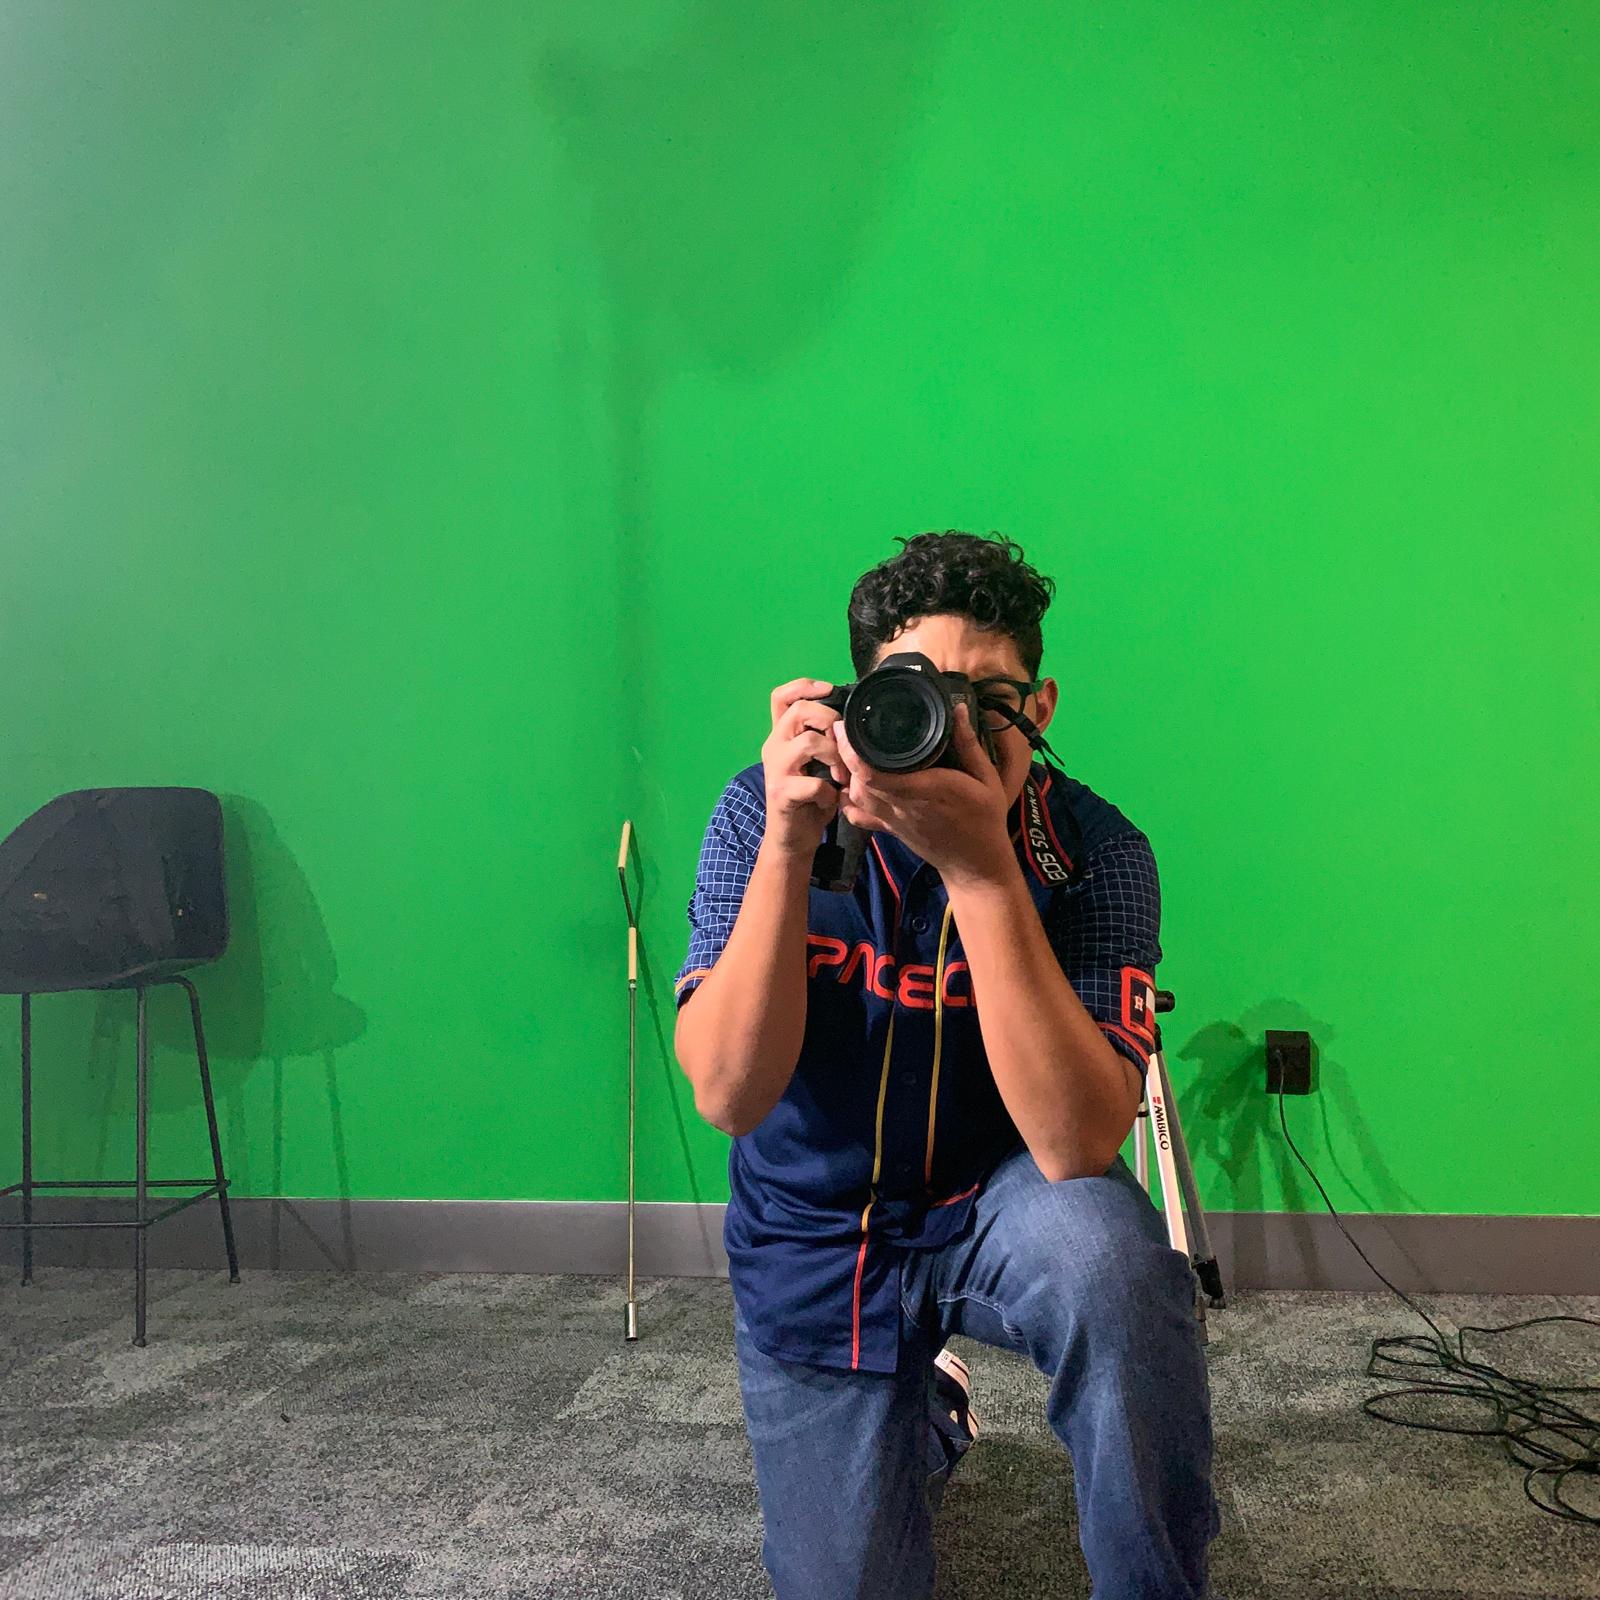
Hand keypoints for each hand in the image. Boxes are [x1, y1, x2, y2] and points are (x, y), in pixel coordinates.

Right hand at [761, 677, 846, 856]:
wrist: (791, 838)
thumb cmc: (809, 798)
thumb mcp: (815, 763)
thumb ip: (823, 740)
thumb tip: (849, 722)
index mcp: (781, 736)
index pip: (781, 696)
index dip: (804, 686)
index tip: (829, 691)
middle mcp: (773, 747)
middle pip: (799, 710)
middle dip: (829, 720)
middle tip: (842, 744)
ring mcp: (776, 769)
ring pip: (807, 741)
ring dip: (834, 756)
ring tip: (841, 775)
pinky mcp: (782, 793)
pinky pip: (813, 783)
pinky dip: (829, 792)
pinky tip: (830, 800)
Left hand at [832, 701, 1014, 884]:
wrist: (977, 866)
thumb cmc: (985, 819)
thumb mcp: (986, 778)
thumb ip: (969, 744)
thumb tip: (959, 709)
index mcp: (926, 789)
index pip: (876, 774)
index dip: (853, 752)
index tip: (846, 727)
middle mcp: (903, 806)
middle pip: (859, 782)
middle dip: (844, 755)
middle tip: (842, 729)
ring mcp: (893, 821)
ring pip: (855, 798)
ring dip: (845, 775)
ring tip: (846, 750)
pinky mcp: (890, 830)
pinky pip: (859, 816)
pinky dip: (847, 801)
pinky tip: (848, 784)